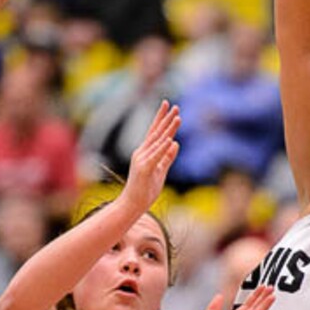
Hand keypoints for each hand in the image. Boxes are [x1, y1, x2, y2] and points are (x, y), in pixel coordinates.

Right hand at [123, 100, 180, 215]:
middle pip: (156, 132)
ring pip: (158, 142)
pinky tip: (170, 139)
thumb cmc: (145, 190)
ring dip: (168, 129)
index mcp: (146, 152)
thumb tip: (175, 143)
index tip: (170, 106)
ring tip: (178, 118)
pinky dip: (163, 148)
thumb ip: (167, 157)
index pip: (156, 132)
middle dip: (166, 118)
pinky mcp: (144, 169)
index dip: (163, 119)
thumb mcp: (160, 171)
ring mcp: (142, 160)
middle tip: (175, 105)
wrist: (132, 205)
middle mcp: (142, 153)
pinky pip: (155, 157)